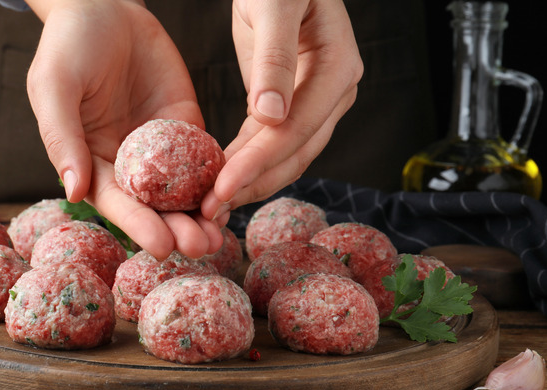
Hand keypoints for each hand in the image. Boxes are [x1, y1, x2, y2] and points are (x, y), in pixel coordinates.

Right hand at [25, 0, 224, 258]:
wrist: (103, 7)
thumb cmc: (68, 46)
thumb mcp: (55, 87)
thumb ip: (62, 137)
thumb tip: (72, 191)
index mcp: (90, 162)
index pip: (116, 203)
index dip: (138, 225)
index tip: (161, 246)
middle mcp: (126, 164)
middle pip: (154, 206)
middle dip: (177, 228)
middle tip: (202, 246)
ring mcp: (160, 148)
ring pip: (183, 190)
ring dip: (202, 213)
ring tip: (220, 234)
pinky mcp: (186, 127)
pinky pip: (205, 156)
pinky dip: (219, 177)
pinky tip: (235, 193)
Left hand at [201, 0, 362, 219]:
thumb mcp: (274, 6)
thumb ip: (274, 58)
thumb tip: (271, 116)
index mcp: (336, 69)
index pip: (296, 130)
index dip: (258, 163)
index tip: (221, 188)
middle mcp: (335, 92)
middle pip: (296, 153)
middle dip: (252, 184)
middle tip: (209, 212)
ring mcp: (319, 102)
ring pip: (288, 156)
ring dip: (251, 183)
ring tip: (211, 207)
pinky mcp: (296, 104)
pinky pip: (274, 143)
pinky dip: (249, 164)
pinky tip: (222, 180)